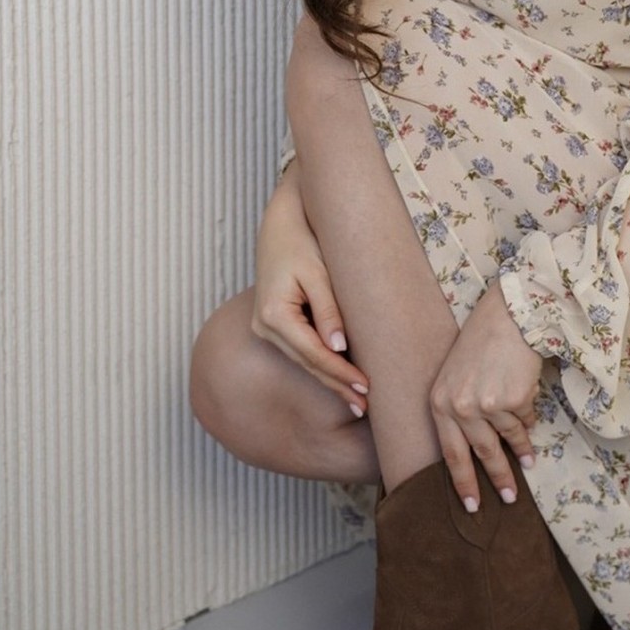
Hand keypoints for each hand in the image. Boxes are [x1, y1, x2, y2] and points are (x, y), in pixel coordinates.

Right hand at [250, 166, 369, 413]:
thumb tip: (339, 348)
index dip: (341, 373)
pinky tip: (340, 378)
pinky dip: (321, 364)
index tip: (366, 388)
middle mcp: (263, 326)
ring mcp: (264, 327)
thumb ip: (329, 311)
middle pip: (307, 363)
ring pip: (304, 361)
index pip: (313, 353)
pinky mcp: (273, 324)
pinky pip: (301, 350)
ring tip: (357, 401)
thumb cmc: (304, 241)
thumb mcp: (319, 274)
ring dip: (331, 379)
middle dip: (338, 385)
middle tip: (366, 407)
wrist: (282, 221)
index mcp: (273, 314)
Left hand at [430, 281, 543, 509]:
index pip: (450, 453)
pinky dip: (529, 419)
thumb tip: (478, 449)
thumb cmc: (483, 341)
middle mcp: (460, 407)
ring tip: (529, 465)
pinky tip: (531, 414)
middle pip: (480, 454)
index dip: (463, 482)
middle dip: (496, 479)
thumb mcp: (457, 375)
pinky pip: (526, 420)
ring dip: (521, 453)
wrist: (509, 313)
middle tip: (509, 500)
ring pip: (508, 438)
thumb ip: (460, 410)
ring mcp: (487, 405)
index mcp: (439, 402)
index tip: (472, 506)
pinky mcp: (514, 400)